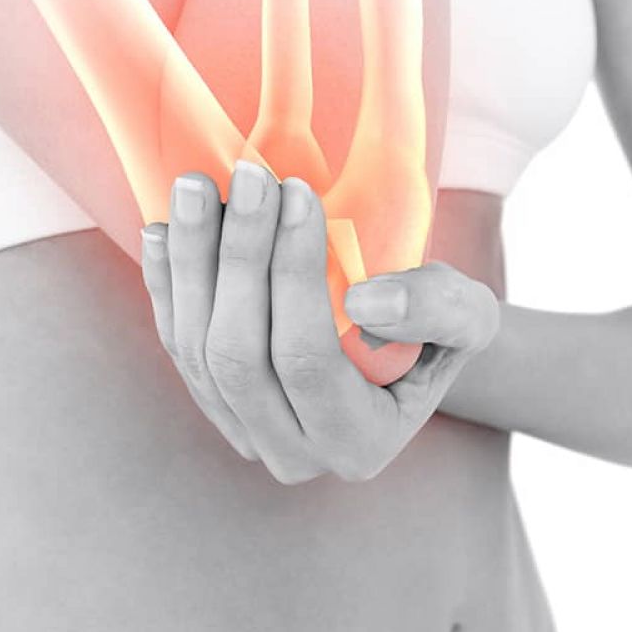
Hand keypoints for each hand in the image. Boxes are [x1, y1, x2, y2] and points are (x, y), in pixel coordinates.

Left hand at [139, 162, 499, 482]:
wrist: (408, 346)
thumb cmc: (441, 326)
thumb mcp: (468, 315)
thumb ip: (436, 309)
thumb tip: (364, 300)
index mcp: (359, 443)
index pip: (307, 358)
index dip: (294, 274)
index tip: (298, 192)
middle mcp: (294, 453)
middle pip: (240, 355)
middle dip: (238, 257)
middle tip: (247, 178)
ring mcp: (245, 433)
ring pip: (197, 349)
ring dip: (193, 261)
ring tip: (194, 184)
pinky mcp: (214, 404)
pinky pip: (176, 346)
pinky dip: (166, 284)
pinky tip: (163, 229)